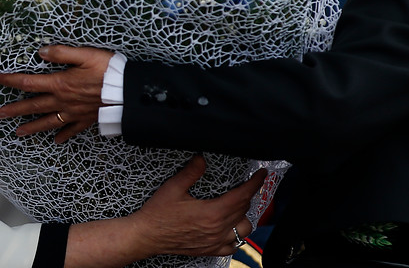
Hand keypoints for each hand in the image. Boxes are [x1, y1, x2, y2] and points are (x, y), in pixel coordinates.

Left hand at [0, 45, 111, 142]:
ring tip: (18, 133)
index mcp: (60, 83)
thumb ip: (61, 53)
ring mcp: (73, 113)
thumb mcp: (85, 55)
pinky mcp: (85, 120)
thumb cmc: (108, 71)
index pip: (28, 82)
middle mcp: (62, 101)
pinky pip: (70, 130)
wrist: (127, 92)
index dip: (10, 80)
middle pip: (34, 106)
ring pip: (47, 121)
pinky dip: (62, 135)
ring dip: (31, 127)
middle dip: (15, 109)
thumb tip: (40, 51)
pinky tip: (55, 141)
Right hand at [133, 156, 266, 256]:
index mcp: (212, 213)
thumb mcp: (173, 187)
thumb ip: (191, 172)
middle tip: (246, 183)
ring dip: (244, 216)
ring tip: (238, 205)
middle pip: (244, 209)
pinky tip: (231, 228)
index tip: (262, 174)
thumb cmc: (158, 214)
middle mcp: (217, 229)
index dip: (255, 183)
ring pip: (243, 229)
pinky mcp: (210, 250)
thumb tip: (202, 159)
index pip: (242, 195)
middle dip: (248, 194)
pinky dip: (236, 236)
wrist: (147, 236)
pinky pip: (233, 246)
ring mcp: (215, 242)